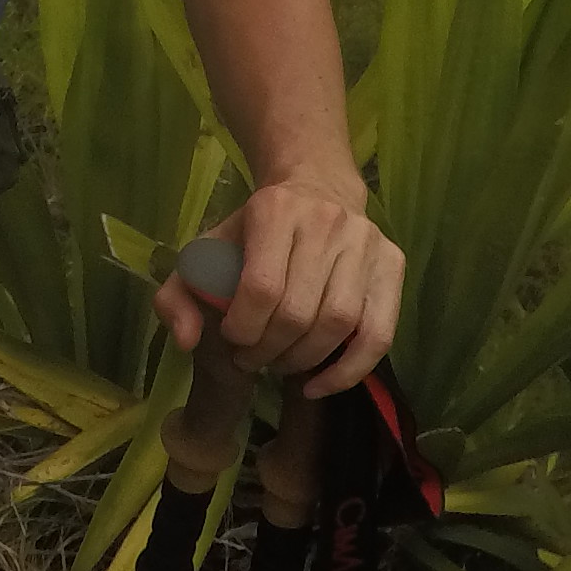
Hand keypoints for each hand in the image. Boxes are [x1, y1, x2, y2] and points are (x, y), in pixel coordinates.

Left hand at [149, 177, 403, 393]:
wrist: (315, 186)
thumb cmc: (254, 229)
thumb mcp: (205, 250)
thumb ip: (177, 296)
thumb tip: (187, 341)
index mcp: (275, 210)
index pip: (261, 287)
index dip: (244, 327)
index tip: (232, 338)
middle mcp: (326, 221)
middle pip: (300, 312)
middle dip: (270, 350)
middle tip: (253, 360)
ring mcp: (366, 242)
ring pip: (340, 324)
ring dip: (304, 360)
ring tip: (280, 365)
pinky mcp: (392, 264)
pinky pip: (379, 334)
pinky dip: (350, 370)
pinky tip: (318, 385)